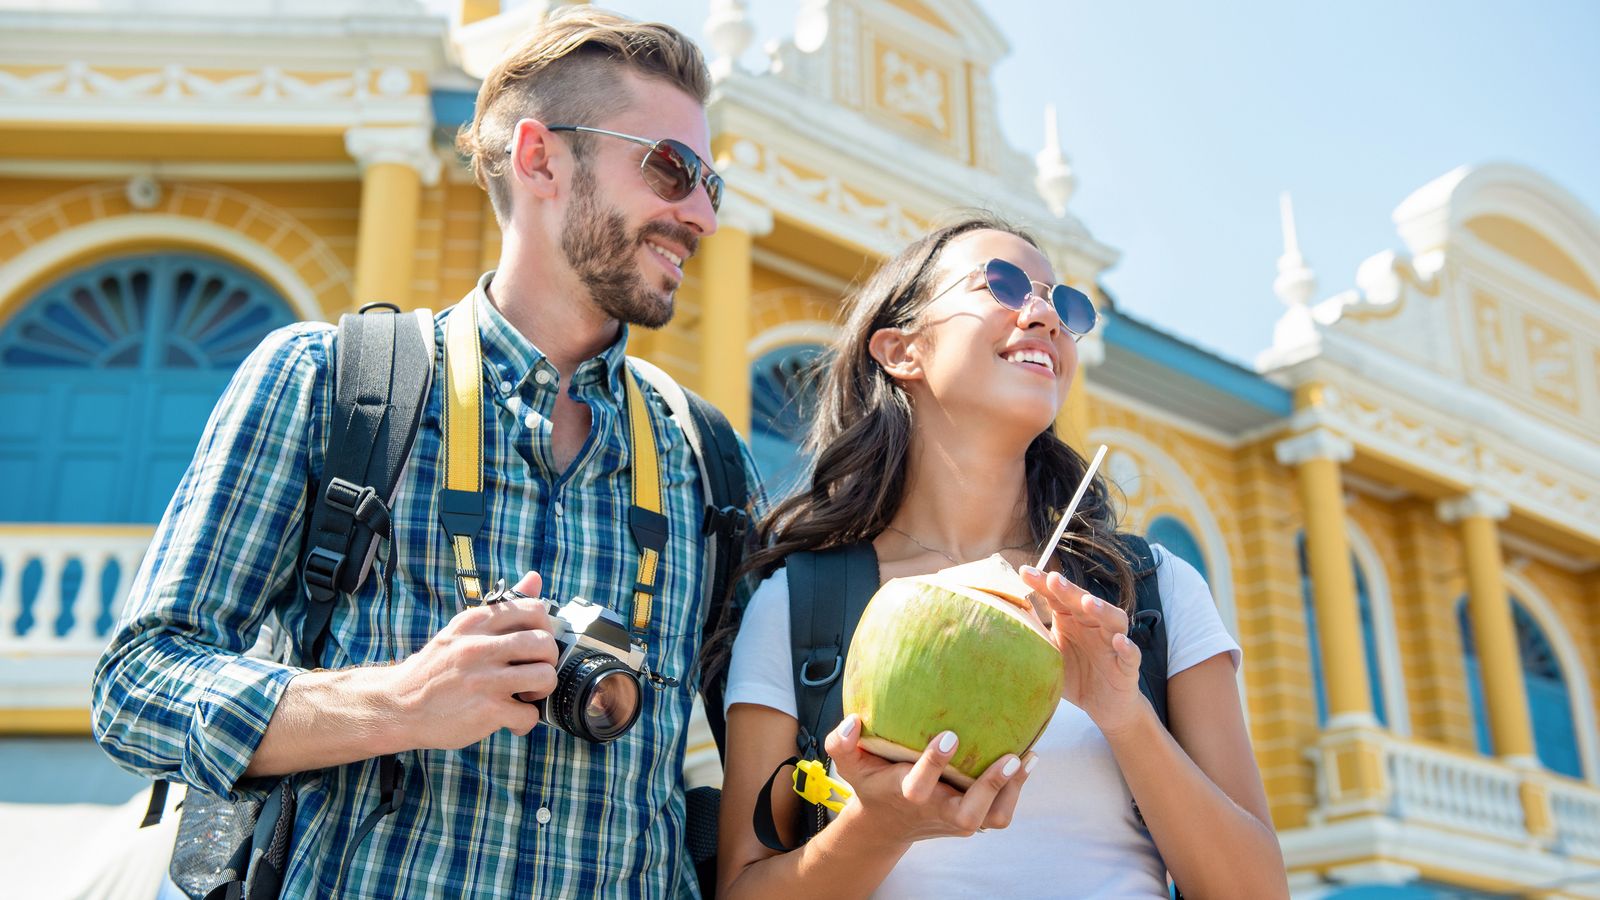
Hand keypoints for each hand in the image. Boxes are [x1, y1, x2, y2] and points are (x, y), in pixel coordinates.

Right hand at [384, 571, 559, 749]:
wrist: (398, 706)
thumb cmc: (435, 668)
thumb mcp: (462, 630)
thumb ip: (501, 608)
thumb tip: (535, 577)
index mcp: (477, 622)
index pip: (535, 609)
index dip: (545, 628)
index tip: (533, 645)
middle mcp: (481, 646)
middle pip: (546, 643)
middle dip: (547, 662)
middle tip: (532, 673)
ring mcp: (484, 679)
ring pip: (545, 677)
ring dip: (541, 691)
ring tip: (524, 696)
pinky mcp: (487, 710)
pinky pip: (529, 714)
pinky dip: (524, 721)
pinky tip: (510, 719)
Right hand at [823, 714, 1034, 846]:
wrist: (887, 824)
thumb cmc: (873, 783)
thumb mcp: (850, 765)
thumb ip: (841, 743)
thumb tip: (852, 720)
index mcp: (905, 792)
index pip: (919, 784)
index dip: (935, 762)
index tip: (949, 735)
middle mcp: (935, 810)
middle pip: (967, 813)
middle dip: (989, 786)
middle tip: (1010, 756)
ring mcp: (956, 819)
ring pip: (991, 817)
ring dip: (1011, 790)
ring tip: (1025, 757)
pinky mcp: (972, 820)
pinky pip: (1000, 814)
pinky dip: (1017, 790)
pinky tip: (1028, 760)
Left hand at [1019, 566, 1147, 736]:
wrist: (1104, 707)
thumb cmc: (1076, 675)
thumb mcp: (1050, 654)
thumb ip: (1034, 635)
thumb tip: (1001, 618)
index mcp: (1073, 620)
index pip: (1058, 597)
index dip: (1044, 584)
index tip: (1024, 572)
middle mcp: (1094, 626)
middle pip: (1084, 602)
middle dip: (1069, 590)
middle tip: (1053, 579)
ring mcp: (1113, 644)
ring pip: (1113, 620)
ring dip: (1102, 610)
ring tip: (1088, 603)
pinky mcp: (1127, 667)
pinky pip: (1131, 655)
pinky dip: (1128, 646)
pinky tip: (1120, 641)